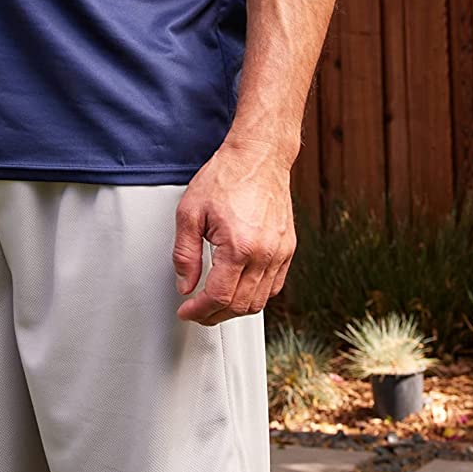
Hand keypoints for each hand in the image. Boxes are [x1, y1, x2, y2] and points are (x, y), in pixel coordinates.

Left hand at [173, 136, 295, 325]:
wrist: (259, 156)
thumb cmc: (226, 176)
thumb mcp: (190, 212)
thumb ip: (185, 254)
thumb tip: (186, 285)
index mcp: (239, 246)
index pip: (219, 298)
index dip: (199, 311)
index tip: (187, 312)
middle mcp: (264, 253)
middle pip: (240, 305)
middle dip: (214, 315)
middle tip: (197, 312)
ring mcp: (280, 252)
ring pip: (260, 301)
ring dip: (235, 309)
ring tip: (215, 304)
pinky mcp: (288, 248)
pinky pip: (274, 286)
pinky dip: (255, 295)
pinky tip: (239, 289)